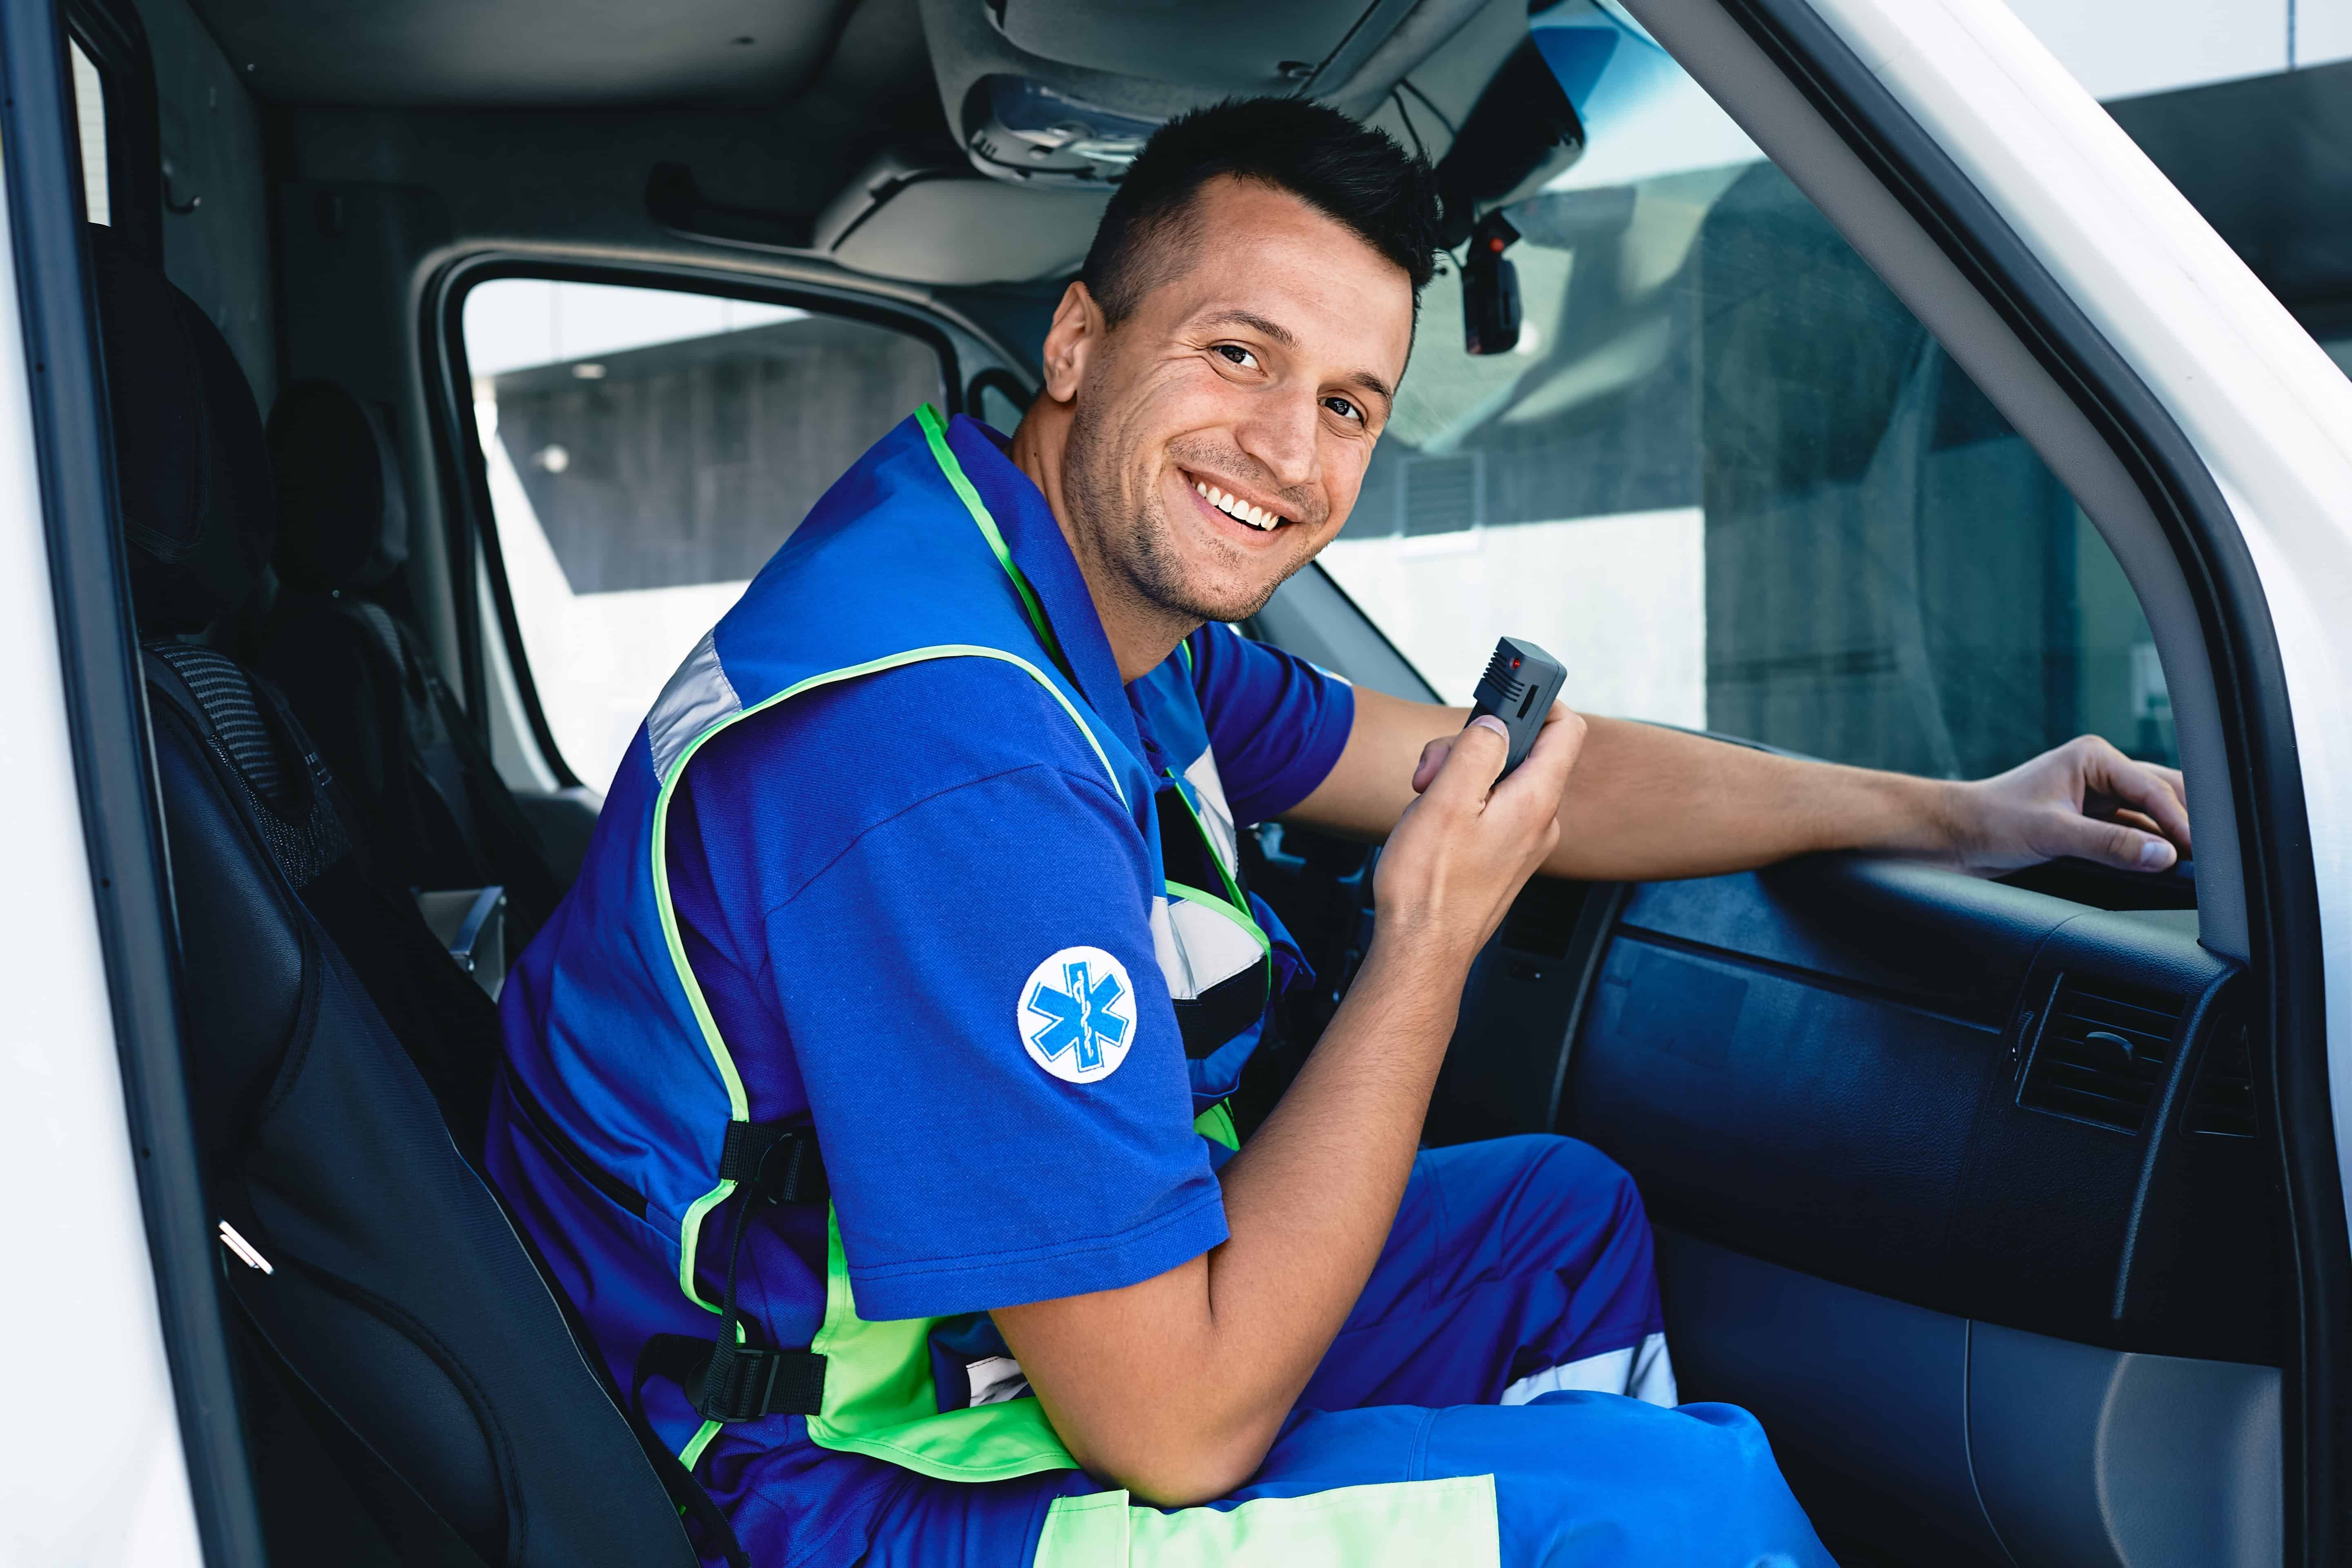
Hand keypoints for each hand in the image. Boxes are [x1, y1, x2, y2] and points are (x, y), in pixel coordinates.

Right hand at [1370, 706, 1586, 966]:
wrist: (1421, 950)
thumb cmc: (1429, 888)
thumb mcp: (1445, 801)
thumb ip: (1476, 751)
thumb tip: (1495, 724)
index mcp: (1535, 801)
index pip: (1564, 728)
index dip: (1538, 702)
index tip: (1504, 697)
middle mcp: (1539, 822)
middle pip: (1520, 753)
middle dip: (1473, 748)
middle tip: (1435, 771)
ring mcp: (1523, 842)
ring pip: (1499, 782)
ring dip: (1460, 779)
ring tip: (1427, 804)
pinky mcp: (1504, 859)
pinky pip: (1490, 811)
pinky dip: (1461, 806)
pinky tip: (1434, 827)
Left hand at [1947, 735, 2189, 875]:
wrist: (1956, 835)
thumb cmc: (1992, 822)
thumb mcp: (2053, 834)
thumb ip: (2110, 846)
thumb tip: (2163, 856)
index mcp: (2094, 757)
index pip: (2152, 788)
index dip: (2181, 820)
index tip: (2203, 849)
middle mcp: (2102, 771)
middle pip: (2163, 795)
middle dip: (2189, 823)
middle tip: (2219, 855)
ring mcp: (2100, 797)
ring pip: (2152, 816)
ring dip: (2173, 838)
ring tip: (2204, 864)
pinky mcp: (2094, 821)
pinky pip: (2134, 834)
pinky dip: (2151, 849)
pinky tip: (2171, 866)